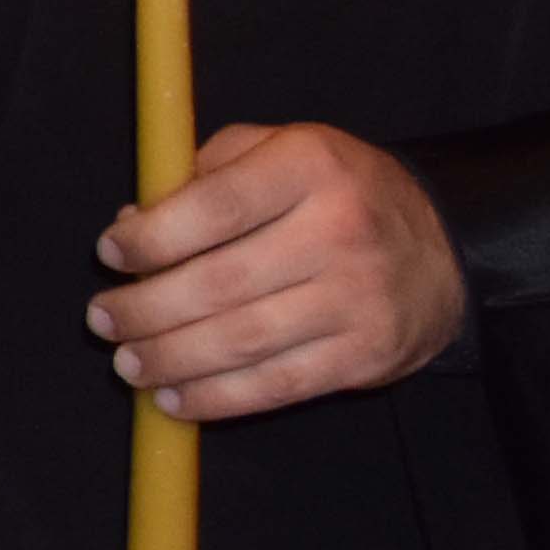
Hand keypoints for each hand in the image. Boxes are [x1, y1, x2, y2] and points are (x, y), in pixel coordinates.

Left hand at [95, 120, 464, 418]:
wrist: (446, 244)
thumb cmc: (335, 192)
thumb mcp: (279, 150)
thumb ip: (204, 175)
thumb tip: (132, 224)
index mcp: (309, 167)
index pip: (214, 207)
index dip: (151, 237)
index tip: (110, 253)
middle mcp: (339, 232)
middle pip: (220, 282)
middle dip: (147, 308)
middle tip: (102, 318)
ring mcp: (357, 299)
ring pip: (243, 341)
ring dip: (171, 359)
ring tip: (127, 363)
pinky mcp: (366, 356)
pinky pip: (278, 385)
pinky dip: (217, 398)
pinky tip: (174, 398)